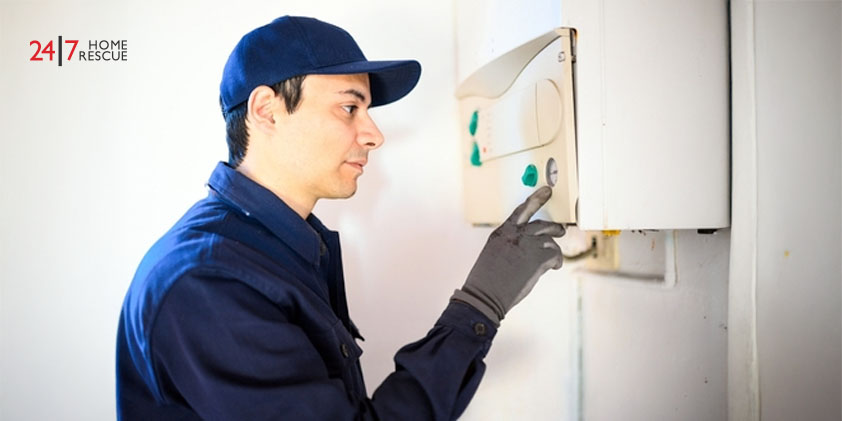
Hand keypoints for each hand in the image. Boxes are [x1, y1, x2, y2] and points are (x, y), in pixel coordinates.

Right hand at [452, 186, 565, 324]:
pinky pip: (555, 256)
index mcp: (502, 232)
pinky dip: (555, 262)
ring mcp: (529, 244)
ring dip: (552, 252)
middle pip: (542, 224)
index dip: (536, 199)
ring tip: (550, 262)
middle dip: (554, 227)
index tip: (546, 190)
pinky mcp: (539, 258)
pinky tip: (551, 268)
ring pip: (550, 242)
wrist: (485, 294)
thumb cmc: (486, 279)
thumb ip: (510, 244)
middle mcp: (516, 234)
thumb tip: (526, 248)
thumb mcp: (494, 253)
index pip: (522, 210)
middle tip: (561, 229)